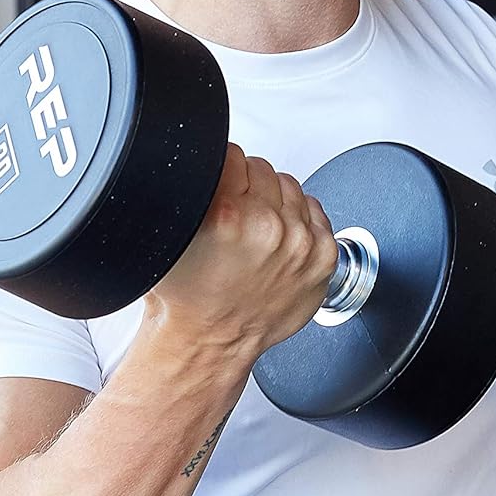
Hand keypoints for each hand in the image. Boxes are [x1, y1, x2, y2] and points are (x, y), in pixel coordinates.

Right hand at [149, 144, 338, 360]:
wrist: (212, 341)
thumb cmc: (190, 298)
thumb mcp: (171, 238)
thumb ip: (189, 193)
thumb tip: (200, 160)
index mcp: (225, 216)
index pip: (232, 154)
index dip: (220, 168)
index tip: (218, 183)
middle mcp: (266, 227)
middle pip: (261, 167)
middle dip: (245, 185)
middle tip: (232, 212)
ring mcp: (299, 242)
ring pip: (288, 185)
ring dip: (272, 200)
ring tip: (254, 229)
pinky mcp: (323, 256)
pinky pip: (314, 209)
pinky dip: (297, 220)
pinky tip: (277, 239)